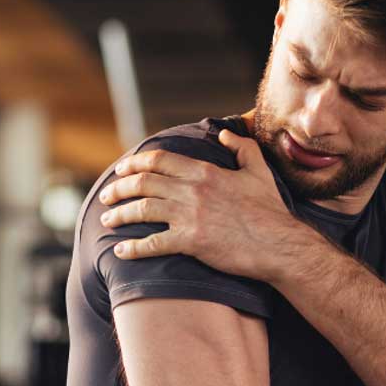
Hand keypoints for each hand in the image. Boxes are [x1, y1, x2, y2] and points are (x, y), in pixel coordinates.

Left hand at [98, 129, 303, 281]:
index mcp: (205, 172)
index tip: (121, 169)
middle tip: (107, 195)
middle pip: (143, 183)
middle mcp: (192, 191)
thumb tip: (224, 134)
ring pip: (142, 210)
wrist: (279, 244)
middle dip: (118, 188)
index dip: (134, 163)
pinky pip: (153, 244)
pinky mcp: (191, 242)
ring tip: (107, 219)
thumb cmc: (270, 210)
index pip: (159, 160)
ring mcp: (190, 216)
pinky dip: (133, 248)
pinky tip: (120, 251)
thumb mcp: (258, 171)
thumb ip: (241, 147)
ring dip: (119, 214)